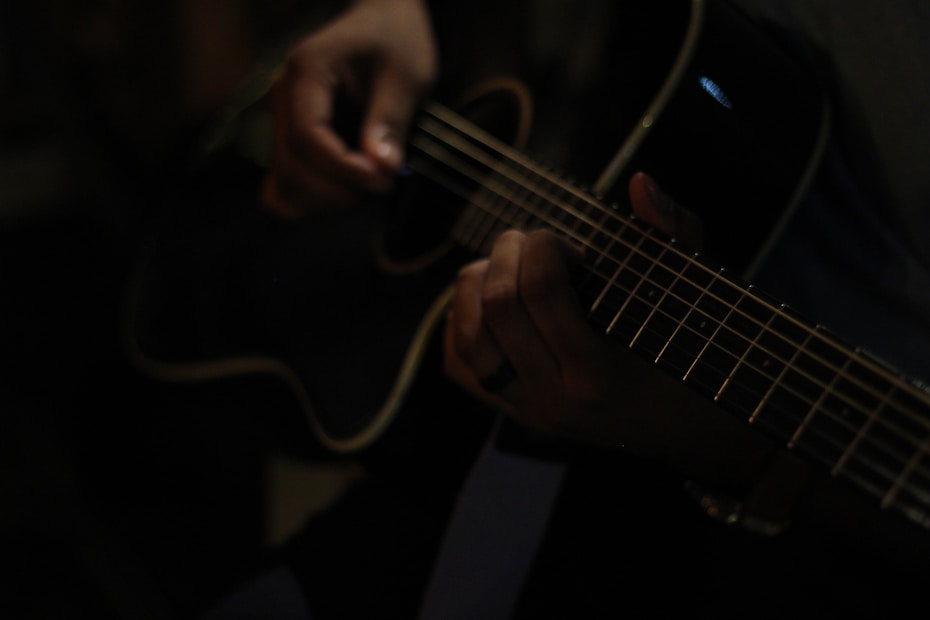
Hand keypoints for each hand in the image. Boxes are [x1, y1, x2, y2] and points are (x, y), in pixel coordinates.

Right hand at [262, 0, 437, 216]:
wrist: (385, 22)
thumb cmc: (398, 42)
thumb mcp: (407, 75)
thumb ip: (391, 121)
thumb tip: (383, 168)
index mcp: (308, 69)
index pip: (308, 135)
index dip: (341, 168)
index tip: (380, 181)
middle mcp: (284, 93)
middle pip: (292, 163)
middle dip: (338, 189)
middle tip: (383, 184)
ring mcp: (282, 117)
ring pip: (285, 179)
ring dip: (328, 198)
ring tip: (370, 184)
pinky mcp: (289, 136)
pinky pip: (283, 183)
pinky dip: (312, 198)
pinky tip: (346, 192)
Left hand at [443, 172, 750, 464]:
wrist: (694, 434)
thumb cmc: (696, 357)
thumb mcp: (695, 296)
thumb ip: (672, 235)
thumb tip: (640, 182)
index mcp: (599, 372)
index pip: (542, 290)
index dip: (546, 246)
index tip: (570, 246)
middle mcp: (555, 399)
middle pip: (498, 307)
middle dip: (507, 254)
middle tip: (532, 242)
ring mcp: (529, 411)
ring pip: (467, 337)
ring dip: (476, 285)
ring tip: (505, 267)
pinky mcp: (515, 415)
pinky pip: (460, 368)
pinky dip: (461, 324)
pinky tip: (488, 303)